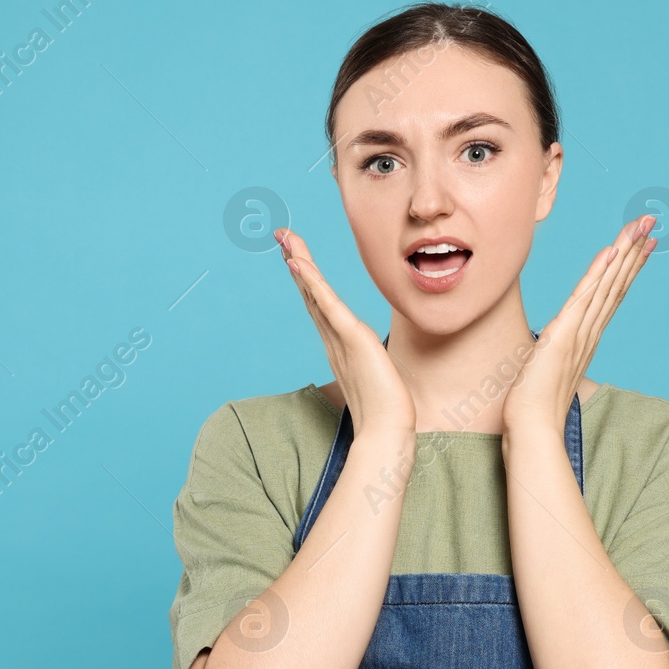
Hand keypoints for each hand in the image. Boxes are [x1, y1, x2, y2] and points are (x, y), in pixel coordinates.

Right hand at [276, 228, 415, 437]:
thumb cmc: (385, 412)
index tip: (295, 256)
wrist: (387, 433)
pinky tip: (299, 264)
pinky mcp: (351, 339)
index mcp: (339, 346)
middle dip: (297, 262)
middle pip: (310, 293)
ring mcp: (339, 339)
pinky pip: (328, 305)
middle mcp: (333, 340)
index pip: (319, 305)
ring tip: (285, 238)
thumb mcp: (378, 378)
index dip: (307, 280)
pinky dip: (313, 283)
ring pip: (315, 293)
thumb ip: (370, 366)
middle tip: (282, 236)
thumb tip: (375, 365)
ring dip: (300, 263)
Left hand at [501, 214, 656, 433]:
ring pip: (607, 284)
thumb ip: (553, 356)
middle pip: (617, 284)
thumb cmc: (534, 406)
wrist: (531, 427)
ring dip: (624, 253)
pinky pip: (585, 297)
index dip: (627, 269)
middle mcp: (589, 333)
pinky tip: (610, 251)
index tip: (642, 246)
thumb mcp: (546, 371)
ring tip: (640, 226)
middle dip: (634, 252)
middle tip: (650, 224)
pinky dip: (598, 273)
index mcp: (586, 339)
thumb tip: (549, 350)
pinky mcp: (564, 334)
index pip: (611, 296)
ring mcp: (579, 333)